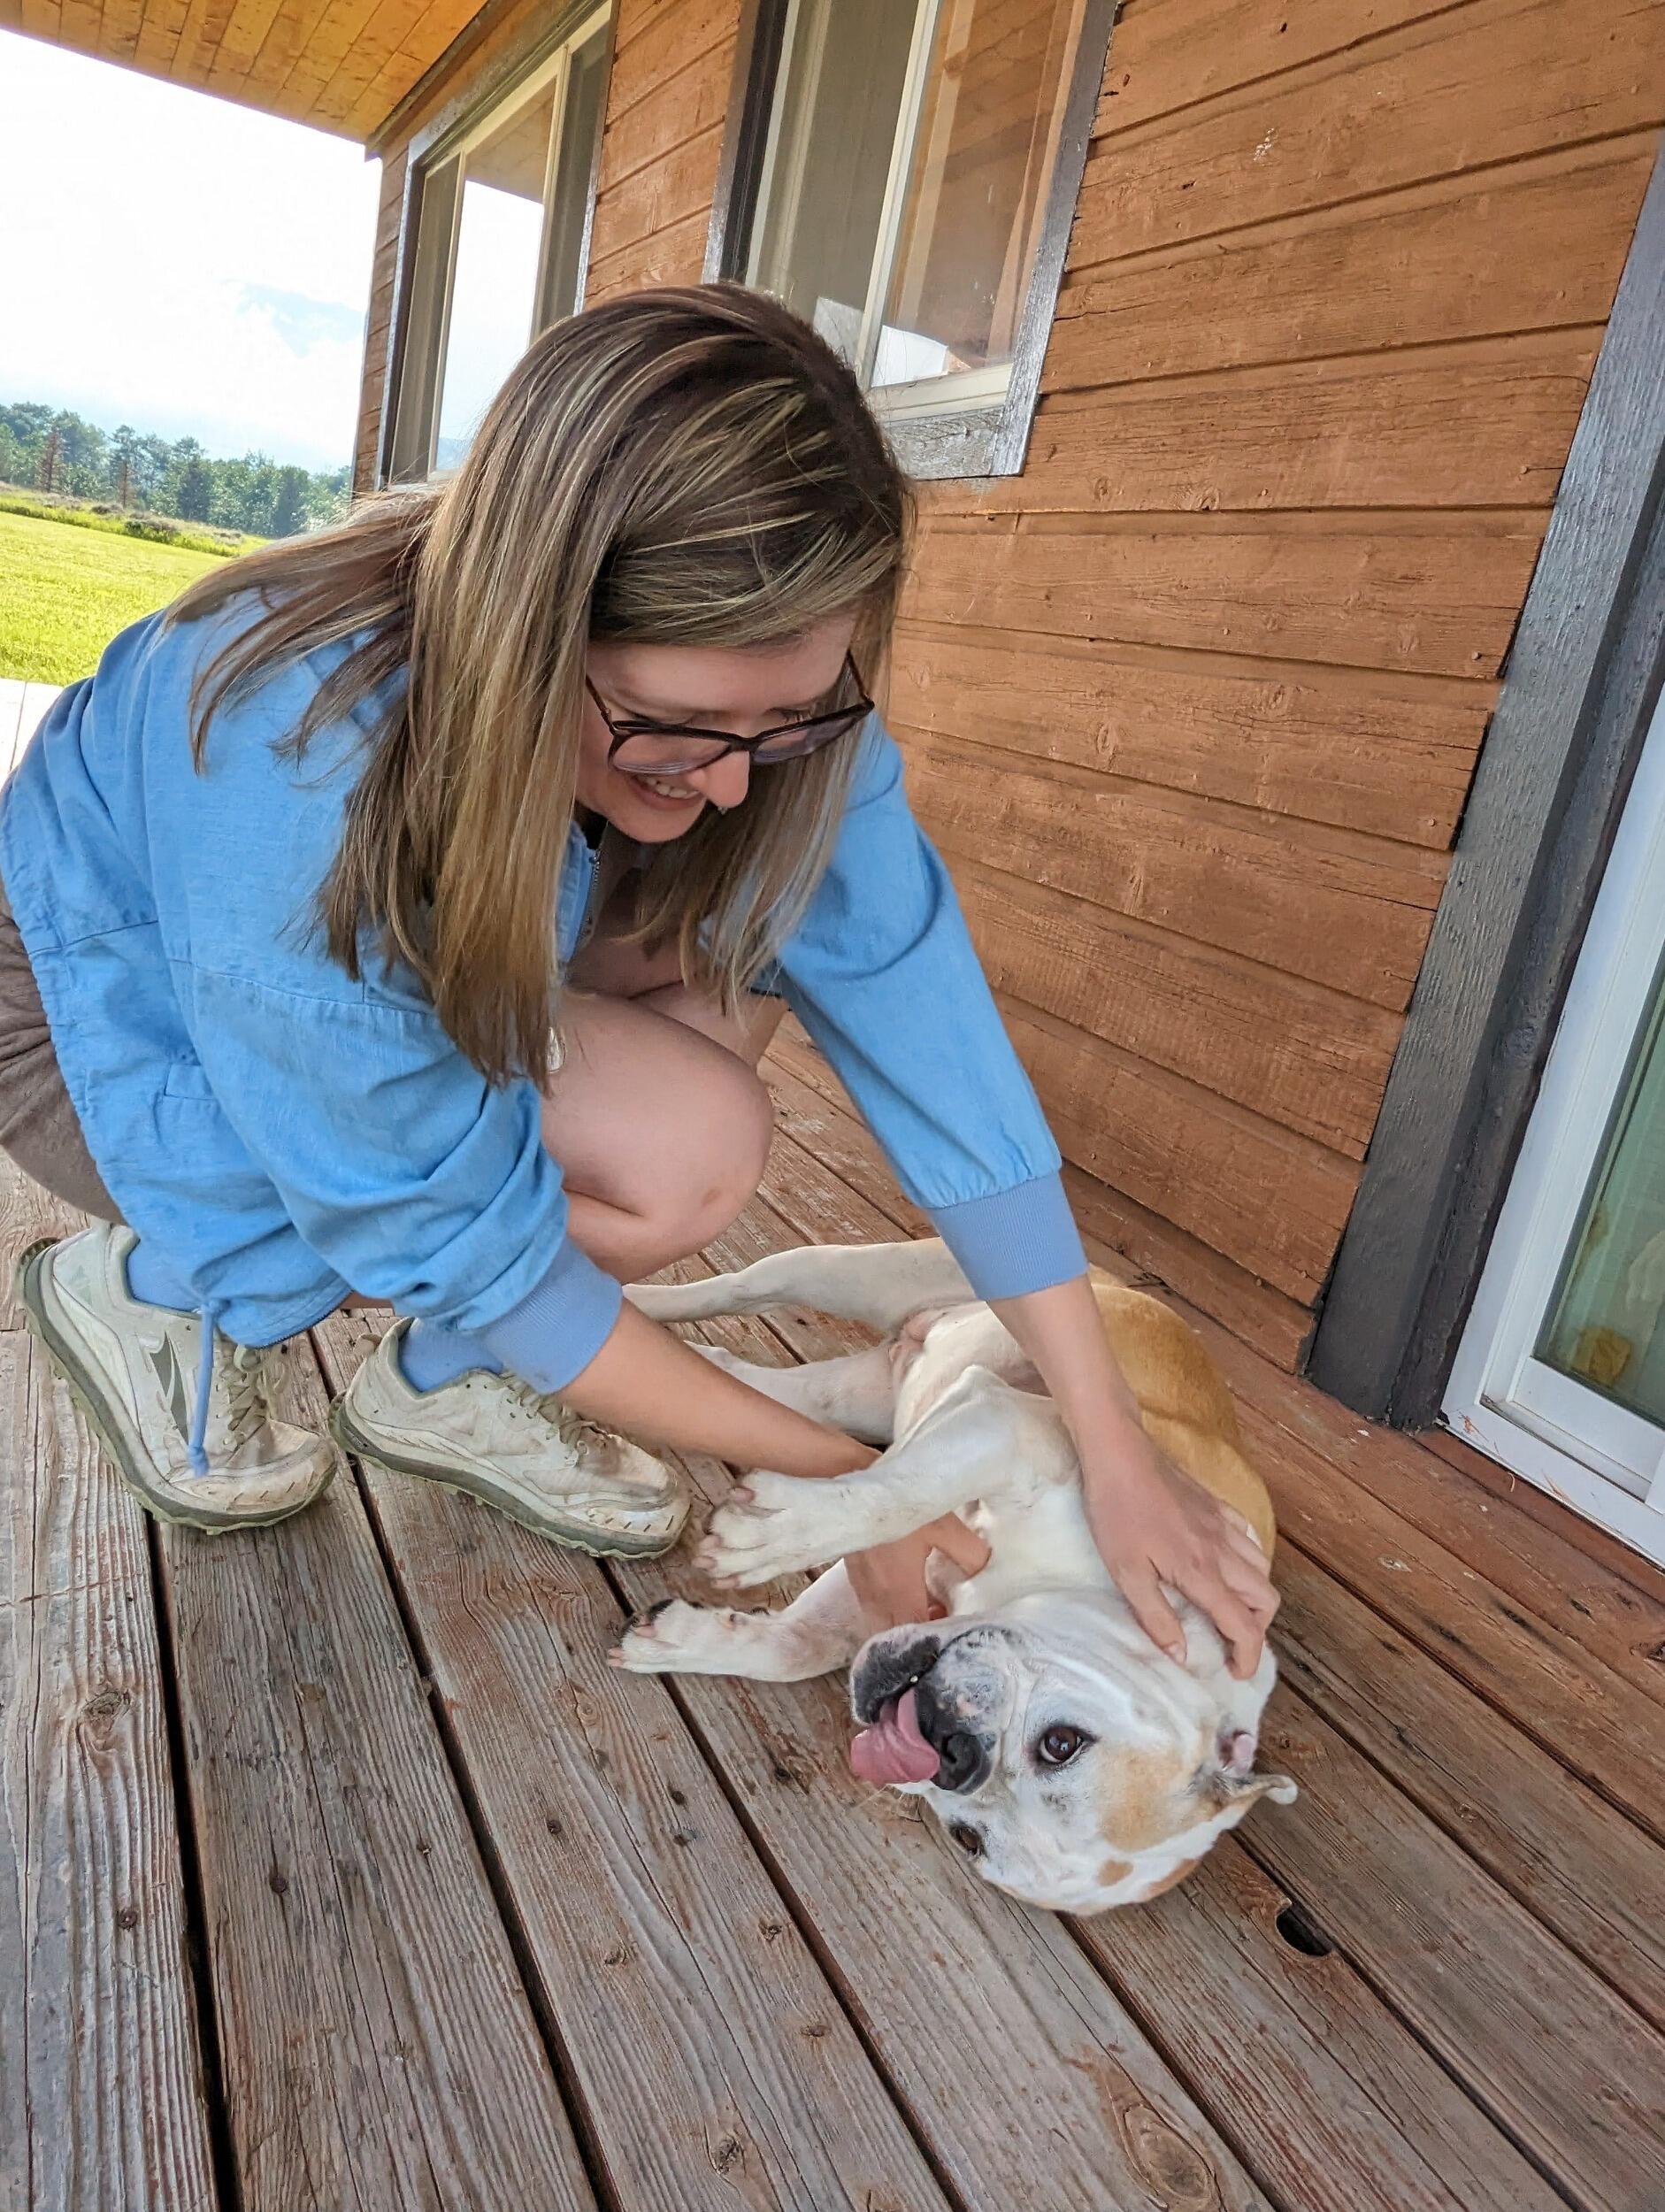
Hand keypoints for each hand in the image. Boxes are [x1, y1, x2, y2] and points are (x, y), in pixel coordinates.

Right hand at [846, 1514, 991, 1628]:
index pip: (916, 1635)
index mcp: (900, 1593)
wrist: (850, 1482)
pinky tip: (910, 1587)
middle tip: (942, 1618)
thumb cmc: (899, 1505)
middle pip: (897, 1636)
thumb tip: (986, 1574)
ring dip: (905, 1621)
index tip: (955, 1626)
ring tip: (930, 1604)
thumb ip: (969, 1554)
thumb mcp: (944, 1526)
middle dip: (919, 1634)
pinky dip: (892, 1608)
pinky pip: (875, 1608)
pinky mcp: (856, 1579)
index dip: (936, 1636)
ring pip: (884, 1624)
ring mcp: (863, 1590)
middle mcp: (878, 1600)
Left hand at [1082, 1435, 1277, 1678]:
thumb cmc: (1116, 1513)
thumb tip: (1180, 1655)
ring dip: (1255, 1595)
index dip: (1247, 1656)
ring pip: (1263, 1568)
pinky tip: (1225, 1564)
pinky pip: (1249, 1538)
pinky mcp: (1216, 1506)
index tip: (1236, 1672)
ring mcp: (1222, 1525)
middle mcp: (1222, 1551)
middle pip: (1266, 1598)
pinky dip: (1248, 1560)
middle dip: (1258, 1627)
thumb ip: (1156, 1616)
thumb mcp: (1126, 1572)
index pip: (1244, 1625)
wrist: (1120, 1454)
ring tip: (1228, 1606)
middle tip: (1230, 1640)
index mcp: (1202, 1573)